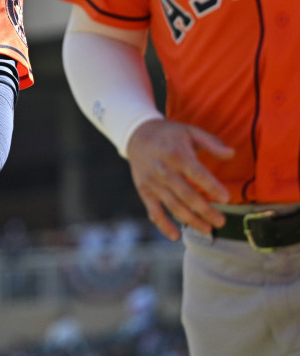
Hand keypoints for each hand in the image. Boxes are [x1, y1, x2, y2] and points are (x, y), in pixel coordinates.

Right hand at [126, 118, 232, 239]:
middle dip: (205, 211)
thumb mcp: (190, 131)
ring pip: (173, 206)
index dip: (212, 187)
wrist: (136, 134)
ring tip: (207, 230)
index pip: (197, 173)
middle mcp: (163, 170)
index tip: (226, 198)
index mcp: (177, 154)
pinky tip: (175, 236)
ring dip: (191, 220)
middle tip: (221, 221)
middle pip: (186, 195)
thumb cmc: (169, 134)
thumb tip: (231, 154)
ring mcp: (152, 182)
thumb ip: (212, 143)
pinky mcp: (144, 190)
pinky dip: (163, 225)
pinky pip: (153, 210)